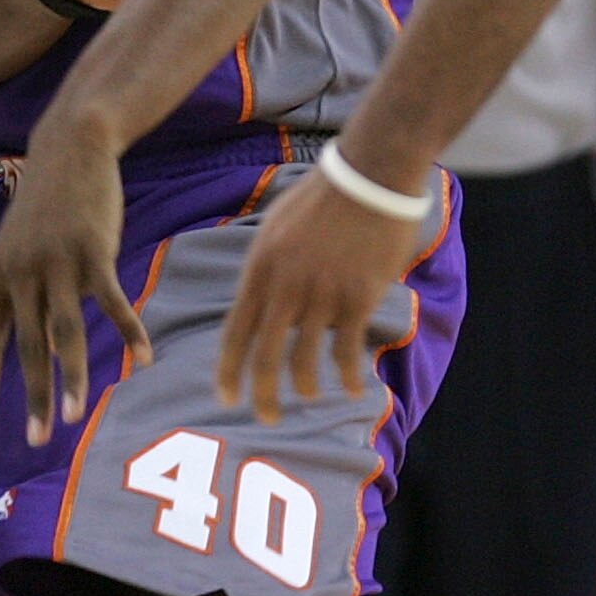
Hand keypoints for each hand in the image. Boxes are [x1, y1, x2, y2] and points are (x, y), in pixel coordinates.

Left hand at [0, 117, 151, 446]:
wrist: (70, 148)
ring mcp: (57, 262)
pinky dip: (128, 332)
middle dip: (32, 396)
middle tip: (37, 439)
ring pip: (63, 333)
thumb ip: (19, 293)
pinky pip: (112, 302)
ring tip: (76, 416)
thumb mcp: (17, 247)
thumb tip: (31, 347)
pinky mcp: (93, 250)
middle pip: (25, 347)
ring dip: (71, 377)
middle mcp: (20, 273)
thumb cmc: (46, 206)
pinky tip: (142, 359)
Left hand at [214, 168, 426, 422]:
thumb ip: (265, 267)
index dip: (229, 369)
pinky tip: (355, 390)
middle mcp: (285, 286)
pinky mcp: (357, 297)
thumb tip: (258, 299)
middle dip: (262, 393)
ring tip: (308, 396)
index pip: (235, 330)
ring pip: (306, 358)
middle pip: (265, 354)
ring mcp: (322, 294)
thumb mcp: (275, 226)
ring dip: (306, 385)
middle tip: (264, 418)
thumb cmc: (322, 198)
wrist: (368, 177)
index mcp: (260, 268)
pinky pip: (348, 349)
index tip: (226, 398)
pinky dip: (349, 375)